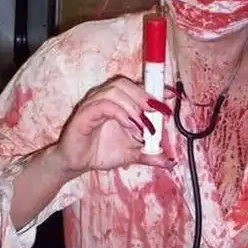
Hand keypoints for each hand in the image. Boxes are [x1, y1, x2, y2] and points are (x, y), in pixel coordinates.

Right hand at [55, 76, 173, 174]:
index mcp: (116, 102)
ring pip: (114, 91)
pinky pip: (102, 105)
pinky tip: (129, 125)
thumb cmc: (101, 152)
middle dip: (143, 95)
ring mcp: (92, 104)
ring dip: (133, 105)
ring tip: (143, 123)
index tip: (169, 100)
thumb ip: (149, 154)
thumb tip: (169, 161)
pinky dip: (119, 112)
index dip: (152, 90)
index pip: (135, 87)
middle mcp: (103, 99)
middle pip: (124, 83)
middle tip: (157, 111)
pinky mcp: (83, 115)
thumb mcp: (131, 154)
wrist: (77, 164)